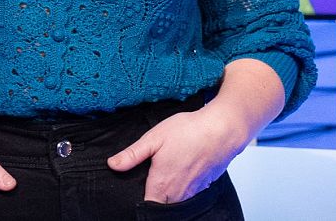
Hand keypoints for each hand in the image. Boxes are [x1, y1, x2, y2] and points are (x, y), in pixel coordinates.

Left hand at [107, 105, 248, 202]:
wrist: (223, 130)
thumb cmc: (187, 131)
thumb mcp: (153, 138)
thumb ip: (132, 155)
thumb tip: (113, 165)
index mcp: (162, 183)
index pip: (148, 205)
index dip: (140, 200)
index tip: (135, 189)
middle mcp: (179, 192)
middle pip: (162, 204)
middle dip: (154, 198)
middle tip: (149, 179)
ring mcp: (194, 190)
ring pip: (176, 200)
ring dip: (168, 194)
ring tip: (163, 176)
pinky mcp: (206, 186)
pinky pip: (190, 194)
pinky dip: (183, 189)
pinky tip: (181, 173)